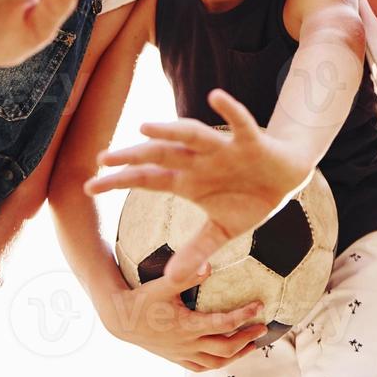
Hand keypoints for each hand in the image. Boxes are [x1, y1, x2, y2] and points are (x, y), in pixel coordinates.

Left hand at [87, 89, 311, 283]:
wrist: (288, 178)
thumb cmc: (250, 199)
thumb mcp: (223, 231)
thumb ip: (197, 250)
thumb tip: (171, 279)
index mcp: (188, 181)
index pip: (147, 179)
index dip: (119, 182)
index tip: (88, 187)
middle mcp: (200, 161)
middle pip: (161, 155)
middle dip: (133, 156)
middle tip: (103, 158)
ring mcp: (224, 149)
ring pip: (192, 135)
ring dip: (170, 130)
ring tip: (144, 127)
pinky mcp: (251, 141)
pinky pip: (240, 122)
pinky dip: (229, 110)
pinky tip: (215, 97)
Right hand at [102, 269, 266, 372]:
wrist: (120, 318)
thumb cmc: (142, 298)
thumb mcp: (164, 284)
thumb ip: (186, 275)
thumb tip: (208, 265)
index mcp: (186, 325)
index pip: (223, 324)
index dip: (244, 316)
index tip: (259, 306)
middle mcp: (186, 343)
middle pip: (225, 348)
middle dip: (247, 338)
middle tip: (263, 327)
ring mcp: (181, 353)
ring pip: (215, 363)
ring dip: (236, 355)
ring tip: (252, 344)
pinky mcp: (175, 357)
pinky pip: (199, 368)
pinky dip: (216, 365)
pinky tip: (226, 357)